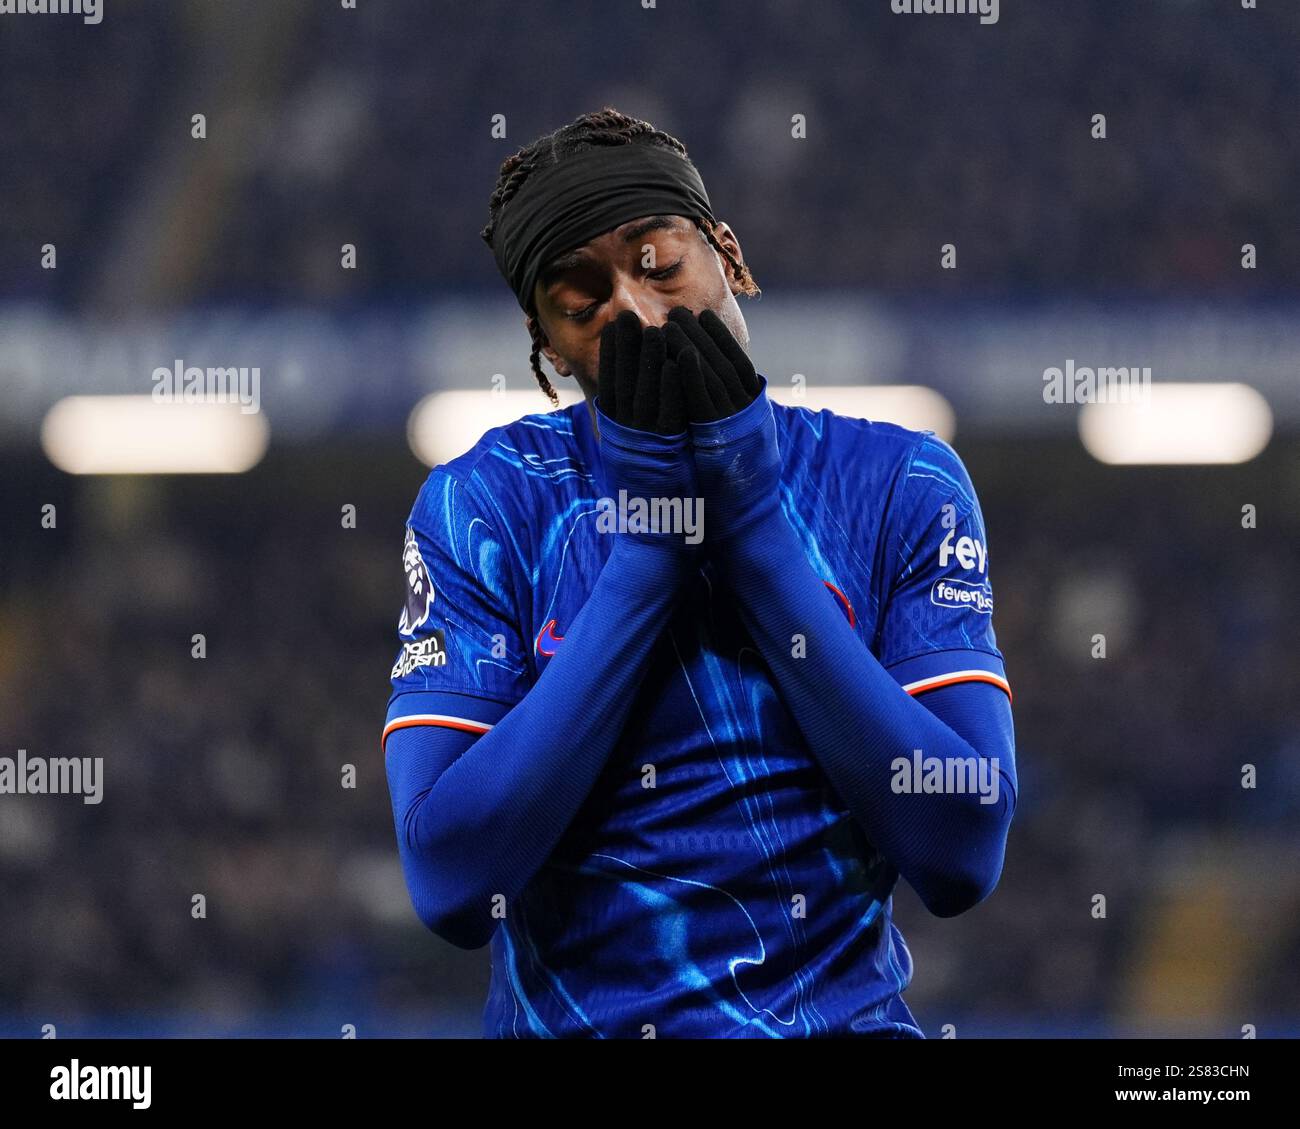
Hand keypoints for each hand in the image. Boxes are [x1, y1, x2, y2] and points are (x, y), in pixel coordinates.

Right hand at [594, 311, 700, 561]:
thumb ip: (629, 435)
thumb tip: (621, 408)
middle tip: (624, 316)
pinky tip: (676, 360)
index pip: (610, 388)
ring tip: (652, 328)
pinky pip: (669, 413)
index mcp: (617, 438)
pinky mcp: (667, 455)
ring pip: (646, 394)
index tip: (612, 330)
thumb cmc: (649, 505)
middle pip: (624, 385)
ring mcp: (645, 446)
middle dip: (624, 349)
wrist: (656, 542)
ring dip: (649, 360)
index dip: (612, 358)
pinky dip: (672, 385)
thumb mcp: (633, 463)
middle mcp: (627, 440)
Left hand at [662, 306, 780, 546]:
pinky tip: (676, 356)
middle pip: (720, 363)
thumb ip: (731, 421)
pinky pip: (702, 403)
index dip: (719, 339)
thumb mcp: (738, 448)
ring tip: (670, 322)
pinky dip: (691, 377)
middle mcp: (746, 416)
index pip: (735, 364)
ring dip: (690, 347)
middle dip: (698, 335)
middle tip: (678, 310)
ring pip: (711, 377)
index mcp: (751, 414)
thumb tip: (726, 396)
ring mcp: (734, 429)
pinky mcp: (717, 443)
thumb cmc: (736, 493)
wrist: (744, 527)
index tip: (701, 315)